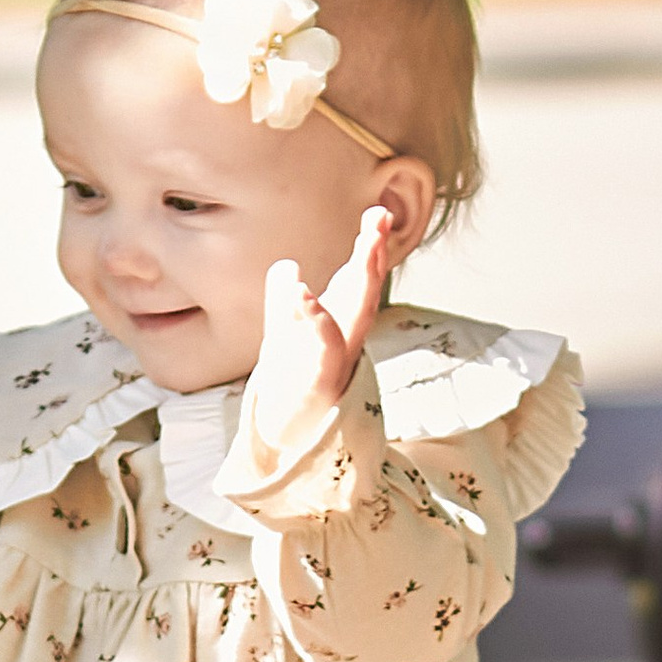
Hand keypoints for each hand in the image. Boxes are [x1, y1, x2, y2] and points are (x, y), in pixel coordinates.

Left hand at [238, 204, 395, 475]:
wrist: (281, 448)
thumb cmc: (288, 392)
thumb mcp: (282, 338)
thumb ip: (285, 301)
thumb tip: (288, 266)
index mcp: (340, 328)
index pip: (359, 283)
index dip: (371, 249)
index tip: (377, 213)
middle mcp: (346, 345)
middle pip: (366, 295)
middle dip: (374, 257)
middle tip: (380, 219)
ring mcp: (337, 366)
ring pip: (355, 319)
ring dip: (361, 281)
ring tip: (364, 241)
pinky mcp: (320, 387)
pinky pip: (324, 350)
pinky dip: (315, 319)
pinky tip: (300, 292)